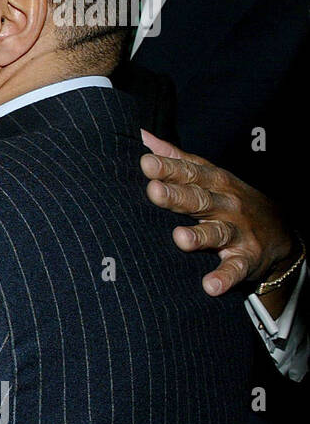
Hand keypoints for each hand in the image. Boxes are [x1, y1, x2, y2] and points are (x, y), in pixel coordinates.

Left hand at [139, 129, 295, 298]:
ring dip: (199, 236)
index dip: (168, 168)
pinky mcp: (247, 259)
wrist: (280, 231)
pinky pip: (235, 269)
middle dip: (177, 195)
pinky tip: (210, 286)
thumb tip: (143, 137)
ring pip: (217, 233)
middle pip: (199, 199)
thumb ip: (176, 158)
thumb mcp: (209, 175)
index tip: (145, 162)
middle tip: (153, 192)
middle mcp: (226, 205)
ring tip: (180, 238)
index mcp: (214, 183)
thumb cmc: (229, 198)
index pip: (189, 172)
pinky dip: (224, 278)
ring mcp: (238, 232)